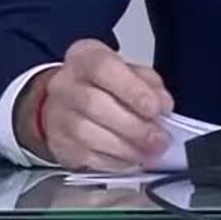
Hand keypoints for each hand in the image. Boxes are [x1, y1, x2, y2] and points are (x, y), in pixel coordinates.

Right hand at [17, 39, 172, 171]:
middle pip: (95, 104)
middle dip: (133, 126)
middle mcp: (65, 84)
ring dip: (125, 148)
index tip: (156, 108)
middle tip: (159, 139)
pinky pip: (87, 156)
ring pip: (89, 134)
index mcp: (85, 58)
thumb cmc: (103, 86)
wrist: (68, 103)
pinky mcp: (60, 143)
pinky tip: (131, 160)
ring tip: (149, 153)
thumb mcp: (129, 72)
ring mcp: (58, 115)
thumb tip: (163, 104)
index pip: (104, 68)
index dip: (132, 90)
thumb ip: (149, 83)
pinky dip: (114, 161)